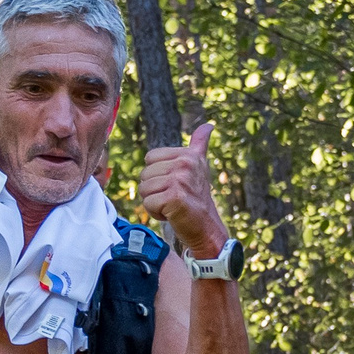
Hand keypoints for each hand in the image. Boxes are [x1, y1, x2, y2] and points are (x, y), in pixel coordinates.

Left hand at [136, 123, 227, 256]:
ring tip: (172, 205)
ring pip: (144, 189)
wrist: (206, 227)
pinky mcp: (174, 197)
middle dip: (154, 190)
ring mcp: (180, 180)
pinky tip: (171, 214)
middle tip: (173, 198)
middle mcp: (185, 164)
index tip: (174, 184)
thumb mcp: (199, 167)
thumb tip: (208, 125)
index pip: (150, 158)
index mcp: (188, 155)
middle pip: (145, 174)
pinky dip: (156, 213)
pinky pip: (148, 203)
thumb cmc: (197, 198)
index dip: (156, 175)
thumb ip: (200, 145)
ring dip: (154, 202)